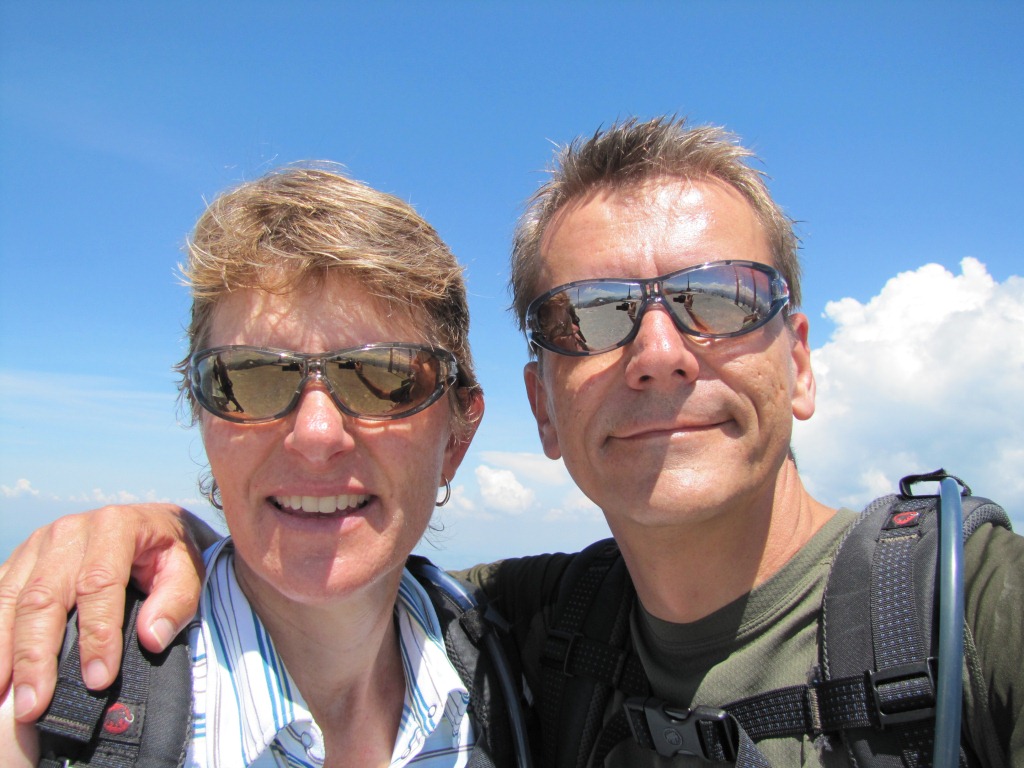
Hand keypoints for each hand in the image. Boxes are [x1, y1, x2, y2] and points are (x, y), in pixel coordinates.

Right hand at [0, 504, 217, 721]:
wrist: (152, 522)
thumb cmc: (170, 552)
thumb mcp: (189, 570)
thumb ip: (176, 602)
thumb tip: (152, 638)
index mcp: (115, 526)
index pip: (99, 585)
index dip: (97, 636)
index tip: (99, 680)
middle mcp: (70, 530)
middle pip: (43, 597)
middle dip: (36, 657)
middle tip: (35, 705)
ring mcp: (39, 543)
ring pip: (10, 600)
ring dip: (4, 653)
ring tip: (2, 700)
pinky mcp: (21, 558)